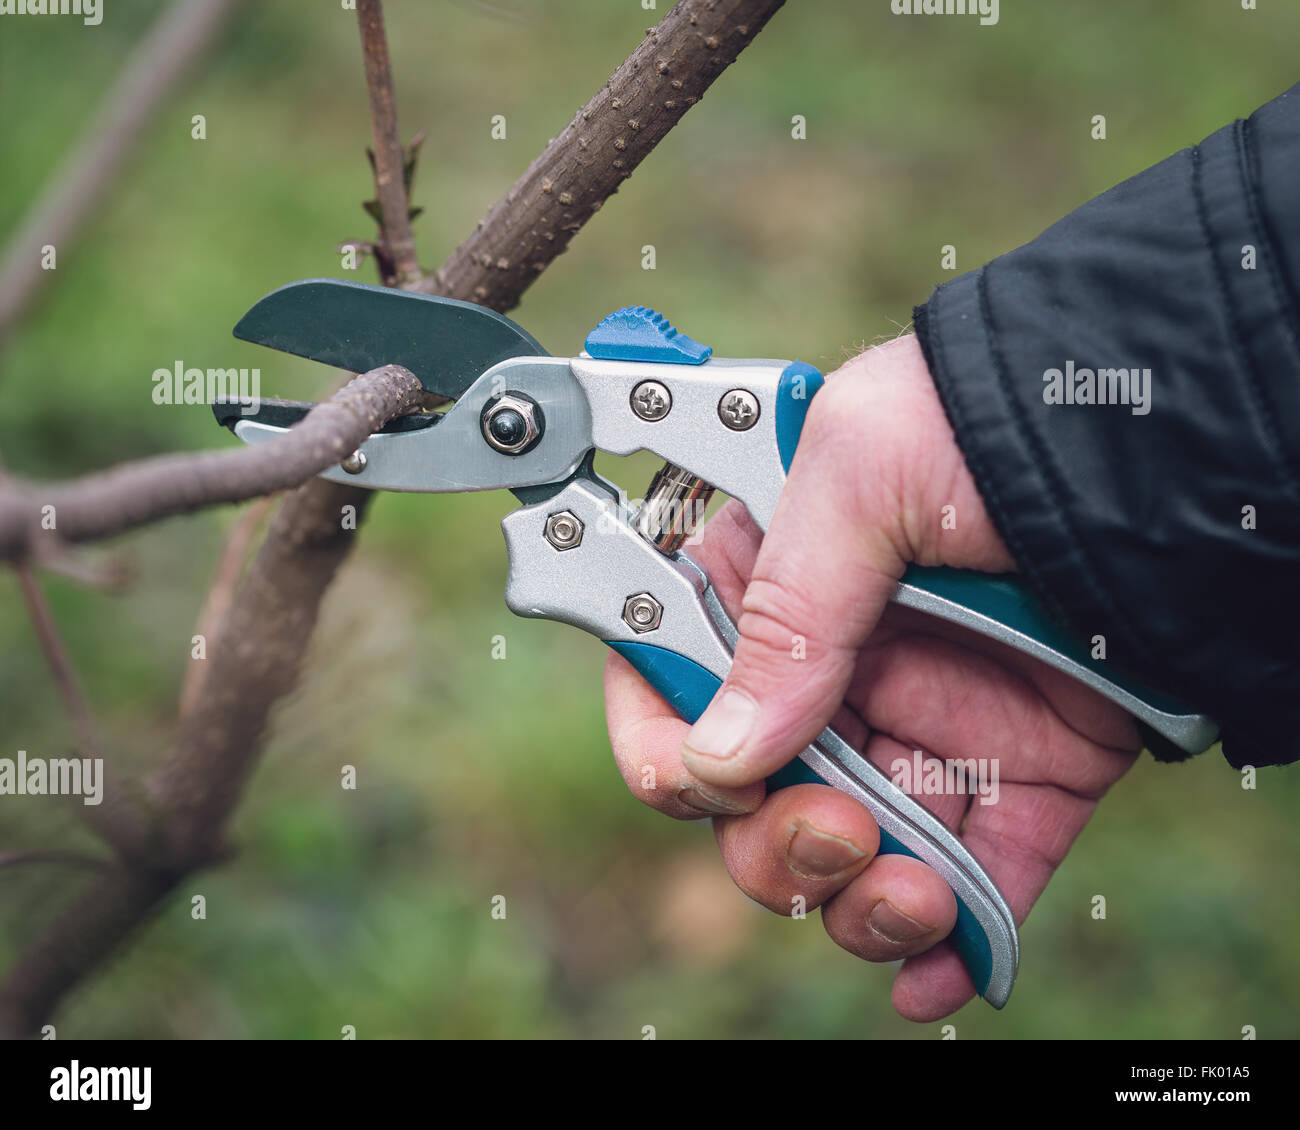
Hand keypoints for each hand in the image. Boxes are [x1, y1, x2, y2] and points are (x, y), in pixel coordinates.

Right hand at [604, 334, 1143, 1019]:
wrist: (1161, 437)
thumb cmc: (989, 410)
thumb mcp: (859, 469)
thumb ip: (783, 611)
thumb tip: (724, 755)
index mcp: (770, 582)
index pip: (671, 682)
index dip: (666, 745)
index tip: (699, 781)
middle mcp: (836, 664)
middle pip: (755, 797)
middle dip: (774, 843)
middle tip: (832, 829)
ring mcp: (928, 722)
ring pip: (854, 854)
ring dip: (859, 901)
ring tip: (907, 894)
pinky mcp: (1022, 769)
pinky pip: (978, 872)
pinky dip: (955, 940)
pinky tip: (941, 973)